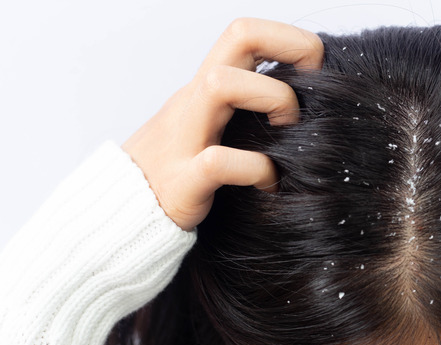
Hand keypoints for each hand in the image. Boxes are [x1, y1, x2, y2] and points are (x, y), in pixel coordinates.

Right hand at [121, 18, 322, 230]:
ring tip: (287, 131)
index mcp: (205, 88)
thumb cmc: (183, 171)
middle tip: (307, 93)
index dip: (288, 39)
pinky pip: (219, 162)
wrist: (123, 214)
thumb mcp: (212, 129)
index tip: (314, 71)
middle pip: (238, 36)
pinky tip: (269, 184)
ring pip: (220, 84)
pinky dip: (257, 169)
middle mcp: (194, 102)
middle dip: (289, 49)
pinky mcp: (182, 182)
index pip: (244, 32)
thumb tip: (304, 105)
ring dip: (272, 99)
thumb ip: (246, 112)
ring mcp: (185, 138)